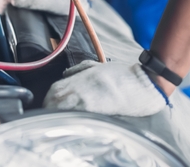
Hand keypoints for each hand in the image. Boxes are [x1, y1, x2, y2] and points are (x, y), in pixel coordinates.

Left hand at [44, 60, 168, 116]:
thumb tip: (65, 74)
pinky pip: (74, 116)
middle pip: (54, 100)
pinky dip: (67, 119)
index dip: (49, 98)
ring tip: (56, 120)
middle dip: (49, 108)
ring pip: (61, 109)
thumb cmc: (122, 76)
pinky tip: (69, 122)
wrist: (141, 85)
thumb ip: (79, 70)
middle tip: (49, 115)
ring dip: (56, 114)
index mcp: (81, 76)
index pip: (55, 89)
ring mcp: (86, 99)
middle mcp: (80, 87)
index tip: (49, 104)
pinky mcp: (94, 110)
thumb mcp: (98, 67)